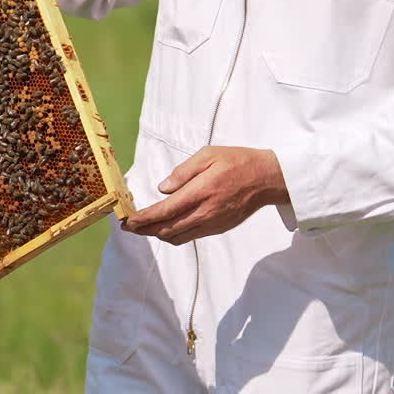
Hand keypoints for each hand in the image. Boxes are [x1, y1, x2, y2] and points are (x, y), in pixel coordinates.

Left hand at [123, 146, 289, 244]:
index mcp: (200, 192)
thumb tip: (163, 188)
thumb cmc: (237, 162)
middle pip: (166, 229)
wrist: (266, 179)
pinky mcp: (218, 228)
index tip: (128, 221)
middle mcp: (204, 212)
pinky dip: (174, 235)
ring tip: (144, 228)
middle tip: (129, 227)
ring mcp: (212, 223)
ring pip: (177, 237)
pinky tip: (167, 227)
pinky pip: (190, 237)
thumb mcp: (208, 155)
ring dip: (157, 234)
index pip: (164, 211)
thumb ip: (183, 172)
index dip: (143, 219)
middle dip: (144, 230)